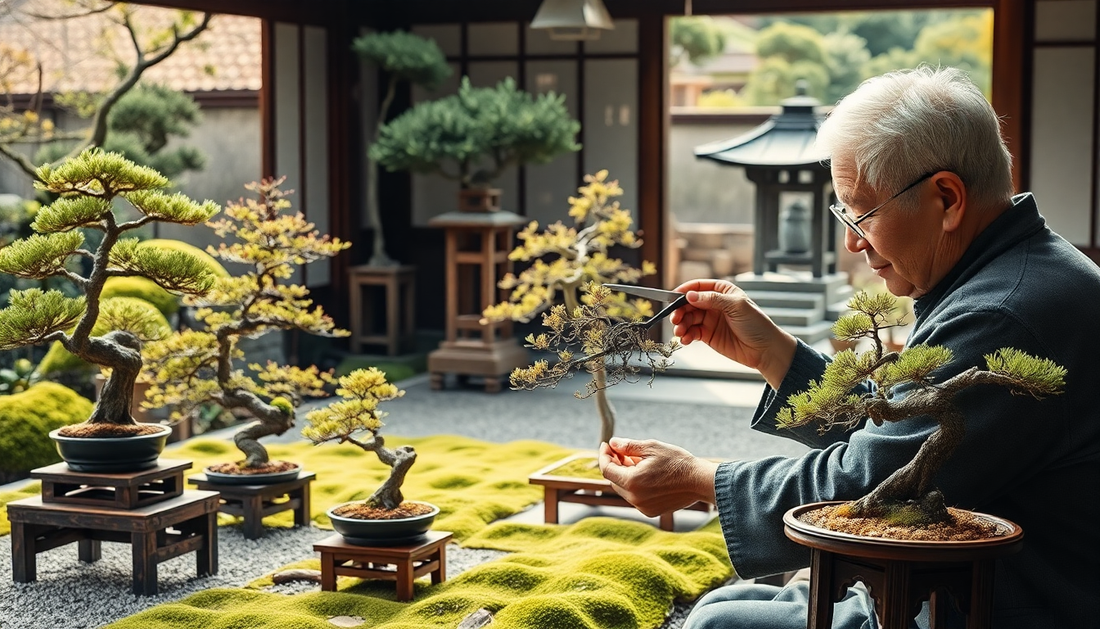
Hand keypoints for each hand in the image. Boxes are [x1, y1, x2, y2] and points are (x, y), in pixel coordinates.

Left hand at [598, 438, 717, 517]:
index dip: (604, 455)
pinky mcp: (651, 511)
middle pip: (614, 480)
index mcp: (632, 482)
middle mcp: (634, 498)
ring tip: (636, 460)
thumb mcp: (651, 447)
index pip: (607, 469)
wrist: (700, 481)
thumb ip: (628, 446)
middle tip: (621, 450)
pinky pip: (635, 497)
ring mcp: (643, 507)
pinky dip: (635, 485)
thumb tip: (612, 443)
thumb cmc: (677, 462)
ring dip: (625, 474)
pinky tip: (645, 473)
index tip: (606, 445)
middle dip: (615, 464)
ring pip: (624, 489)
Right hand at [669, 278, 796, 388]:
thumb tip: (690, 296)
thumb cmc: (757, 324)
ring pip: (688, 319)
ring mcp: (710, 320)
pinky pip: (691, 332)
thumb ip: (712, 299)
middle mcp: (714, 304)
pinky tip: (685, 339)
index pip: (699, 286)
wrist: (765, 349)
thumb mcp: (736, 306)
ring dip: (681, 325)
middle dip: (680, 311)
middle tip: (676, 319)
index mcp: (722, 291)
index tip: (673, 298)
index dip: (685, 291)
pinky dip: (686, 335)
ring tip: (680, 332)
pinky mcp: (707, 335)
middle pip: (689, 303)